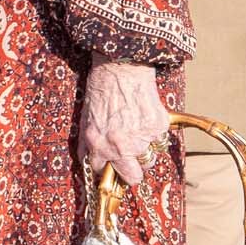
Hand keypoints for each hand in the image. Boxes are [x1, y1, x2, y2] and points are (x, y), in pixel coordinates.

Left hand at [77, 58, 169, 186]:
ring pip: (149, 159)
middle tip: (130, 160)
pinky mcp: (157, 127)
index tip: (110, 165)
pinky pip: (160, 141)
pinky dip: (155, 134)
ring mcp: (141, 138)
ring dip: (145, 151)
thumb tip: (89, 162)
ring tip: (138, 131)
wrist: (120, 67)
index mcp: (98, 144)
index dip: (106, 167)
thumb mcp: (86, 119)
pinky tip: (145, 118)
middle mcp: (120, 146)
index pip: (102, 172)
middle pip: (134, 177)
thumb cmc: (101, 89)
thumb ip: (88, 144)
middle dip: (132, 171)